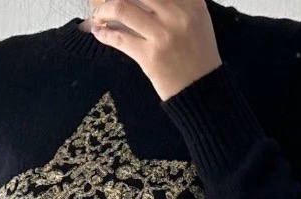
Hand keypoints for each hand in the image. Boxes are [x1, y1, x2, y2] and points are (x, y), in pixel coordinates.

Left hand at [87, 0, 220, 100]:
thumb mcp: (197, 17)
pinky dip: (103, 33)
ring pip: (122, 8)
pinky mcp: (149, 57)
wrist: (202, 89)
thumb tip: (145, 0)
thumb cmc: (197, 52)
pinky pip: (119, 38)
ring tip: (99, 15)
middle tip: (106, 0)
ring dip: (103, 9)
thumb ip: (179, 0)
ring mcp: (162, 35)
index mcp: (190, 1)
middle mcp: (176, 14)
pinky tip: (98, 31)